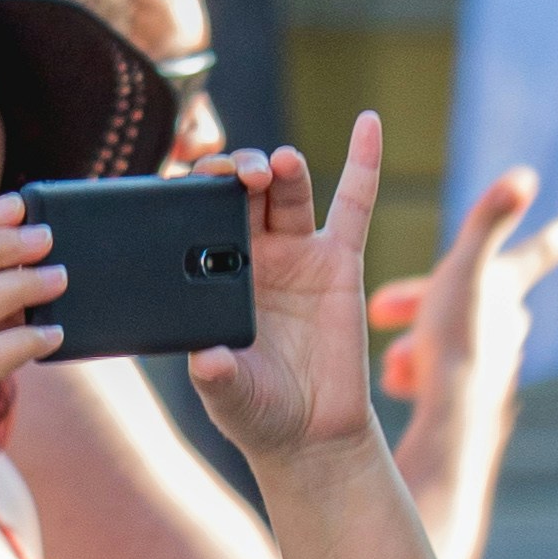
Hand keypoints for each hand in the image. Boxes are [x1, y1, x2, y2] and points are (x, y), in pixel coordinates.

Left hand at [190, 128, 379, 468]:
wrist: (311, 436)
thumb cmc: (258, 412)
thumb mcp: (227, 396)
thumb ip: (215, 376)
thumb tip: (208, 359)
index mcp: (214, 275)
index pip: (198, 217)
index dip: (193, 192)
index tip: (188, 182)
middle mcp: (254, 256)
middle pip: (242, 193)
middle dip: (236, 172)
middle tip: (238, 177)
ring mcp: (298, 254)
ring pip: (288, 192)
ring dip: (282, 167)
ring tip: (278, 164)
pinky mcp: (341, 261)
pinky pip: (354, 203)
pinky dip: (364, 161)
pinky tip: (369, 123)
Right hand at [368, 163, 557, 417]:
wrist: (452, 418)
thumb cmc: (455, 340)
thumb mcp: (464, 270)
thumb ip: (489, 220)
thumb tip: (524, 175)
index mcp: (507, 288)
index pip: (543, 248)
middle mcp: (508, 323)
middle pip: (470, 294)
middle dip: (422, 299)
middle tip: (383, 308)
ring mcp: (493, 358)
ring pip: (449, 334)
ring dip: (416, 339)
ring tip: (392, 356)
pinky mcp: (475, 392)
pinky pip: (442, 370)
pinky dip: (417, 370)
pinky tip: (399, 381)